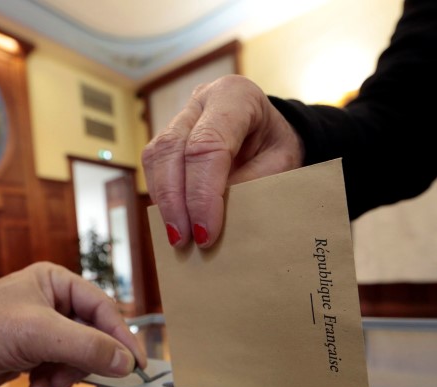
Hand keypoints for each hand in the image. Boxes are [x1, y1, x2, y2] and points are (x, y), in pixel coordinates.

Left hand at [0, 262, 145, 386]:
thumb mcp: (41, 333)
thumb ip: (88, 346)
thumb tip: (126, 363)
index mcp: (57, 282)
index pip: (103, 309)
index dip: (120, 337)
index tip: (135, 365)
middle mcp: (53, 302)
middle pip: (92, 337)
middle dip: (81, 363)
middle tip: (71, 378)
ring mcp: (42, 329)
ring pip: (76, 358)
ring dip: (63, 377)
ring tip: (43, 386)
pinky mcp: (31, 352)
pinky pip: (58, 370)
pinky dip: (50, 383)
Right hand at [142, 74, 303, 248]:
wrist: (273, 134)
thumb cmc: (279, 147)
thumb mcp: (281, 166)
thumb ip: (250, 186)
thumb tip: (214, 221)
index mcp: (235, 96)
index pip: (207, 145)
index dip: (202, 193)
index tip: (206, 233)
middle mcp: (203, 100)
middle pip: (173, 149)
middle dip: (175, 200)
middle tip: (185, 240)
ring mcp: (181, 115)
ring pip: (156, 156)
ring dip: (164, 201)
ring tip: (178, 237)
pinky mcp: (170, 137)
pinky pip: (155, 166)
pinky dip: (163, 197)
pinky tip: (174, 222)